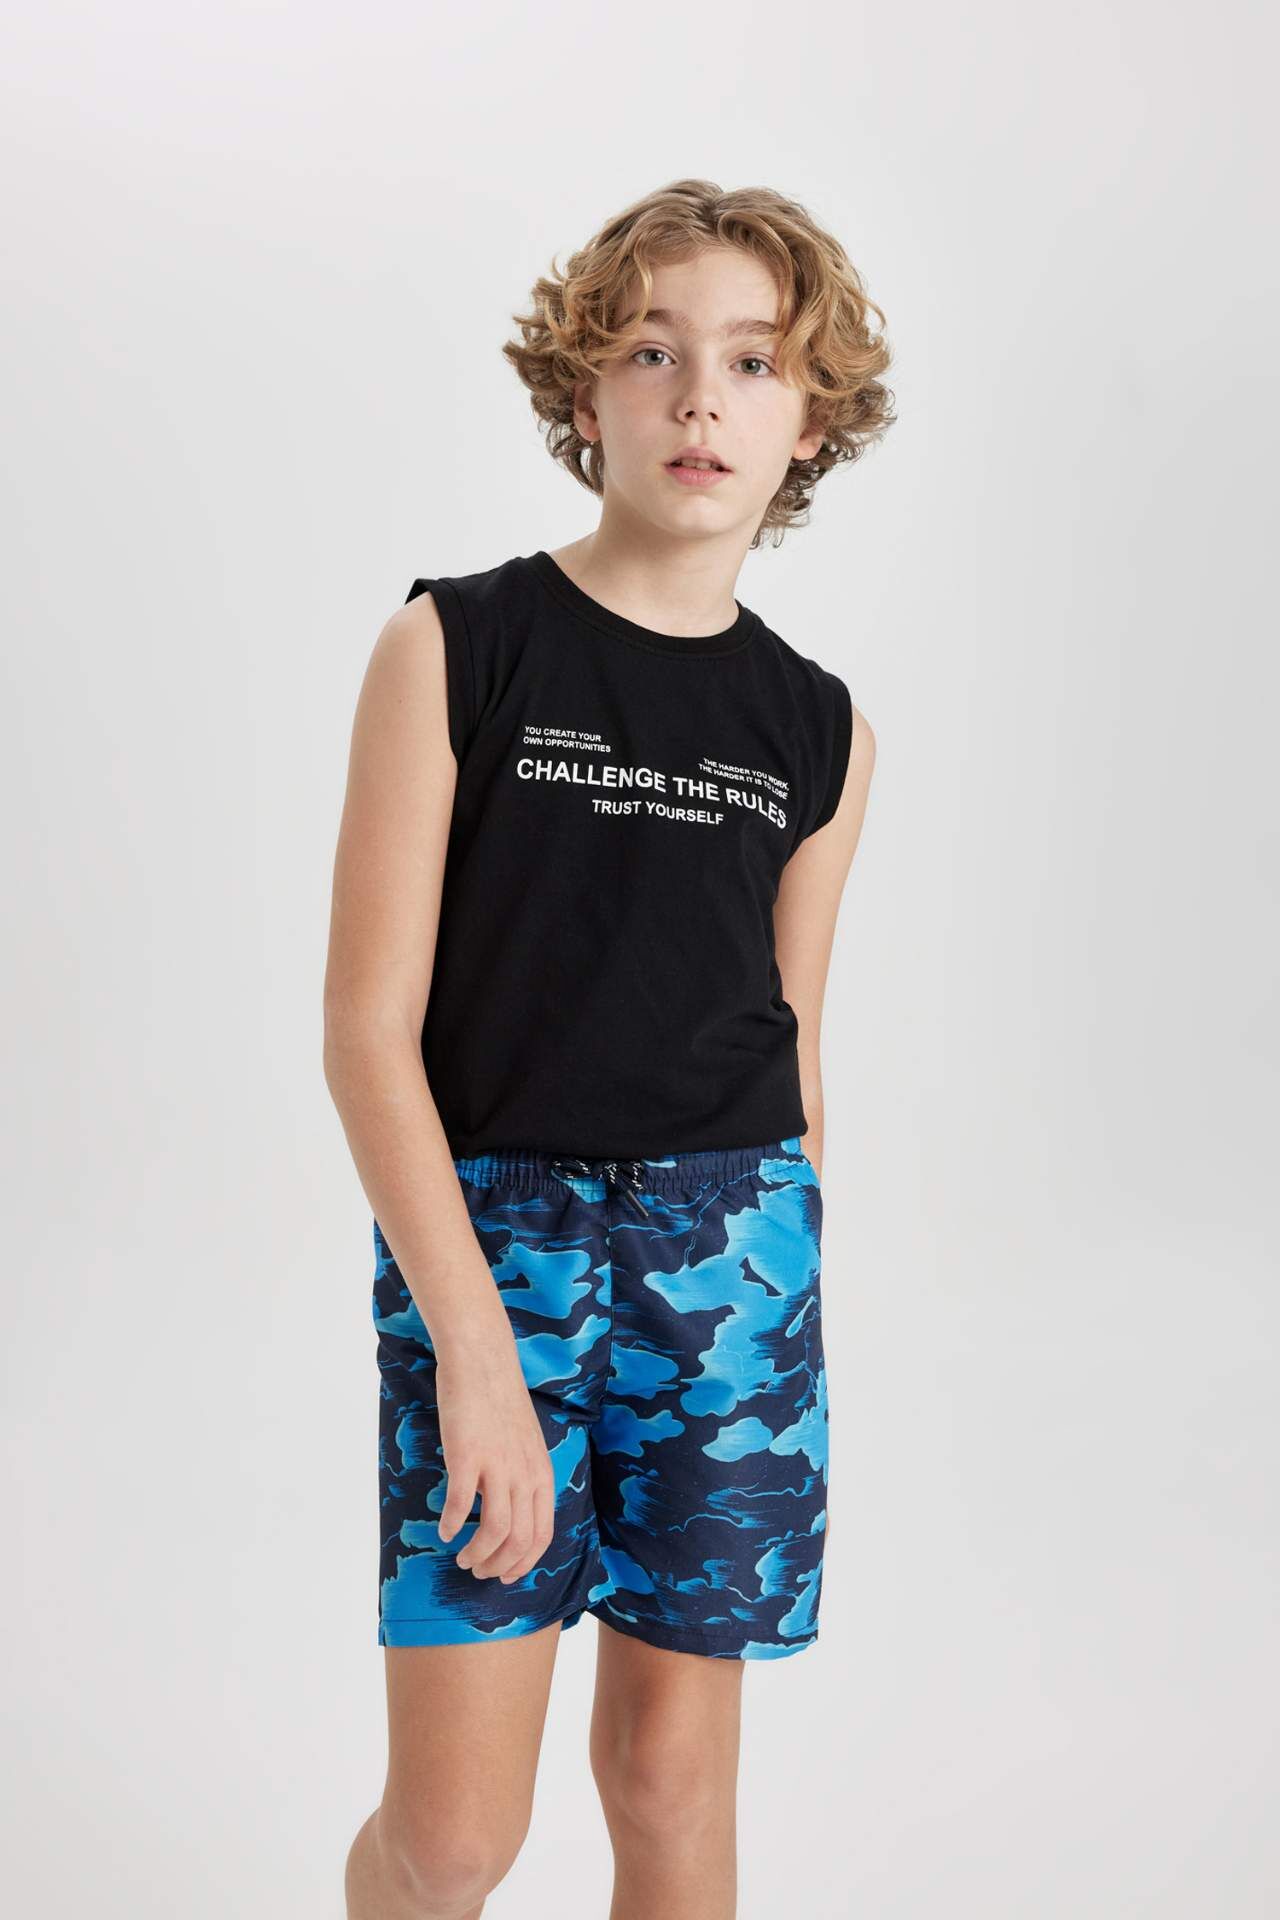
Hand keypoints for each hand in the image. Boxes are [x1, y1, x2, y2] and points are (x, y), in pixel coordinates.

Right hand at [434, 1341, 556, 1584]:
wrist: (483, 1361)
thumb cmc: (501, 1403)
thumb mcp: (527, 1444)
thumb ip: (524, 1478)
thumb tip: (513, 1515)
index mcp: (542, 1474)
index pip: (542, 1536)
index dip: (523, 1564)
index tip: (505, 1576)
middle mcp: (525, 1474)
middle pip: (518, 1541)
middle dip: (497, 1566)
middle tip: (477, 1570)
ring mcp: (497, 1465)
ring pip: (494, 1531)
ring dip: (476, 1554)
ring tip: (461, 1558)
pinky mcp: (468, 1455)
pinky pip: (460, 1504)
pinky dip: (452, 1524)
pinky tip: (444, 1530)